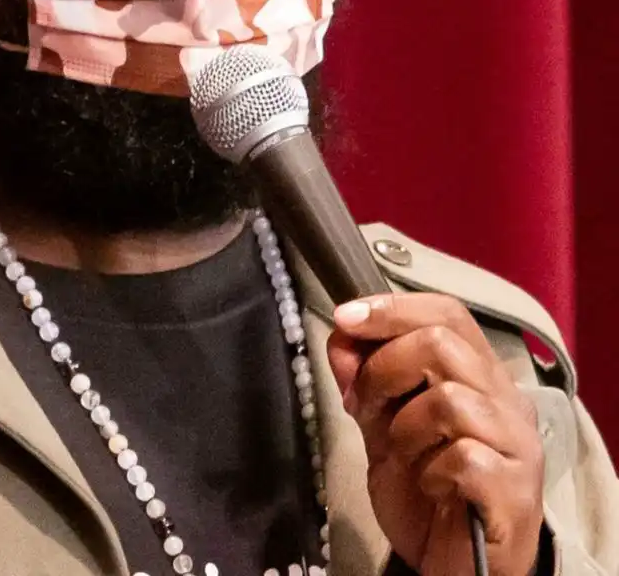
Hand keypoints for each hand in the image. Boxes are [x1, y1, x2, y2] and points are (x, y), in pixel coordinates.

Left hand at [327, 293, 543, 575]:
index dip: (392, 308)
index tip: (345, 317)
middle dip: (384, 368)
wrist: (453, 564)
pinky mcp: (515, 490)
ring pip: (450, 399)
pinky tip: (431, 486)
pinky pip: (464, 457)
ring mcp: (517, 444)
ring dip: (404, 426)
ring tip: (403, 454)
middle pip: (442, 344)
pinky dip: (430, 471)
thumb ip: (363, 378)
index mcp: (479, 373)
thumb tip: (341, 335)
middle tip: (364, 404)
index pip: (446, 312)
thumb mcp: (380, 423)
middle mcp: (506, 399)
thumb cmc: (423, 487)